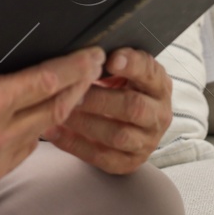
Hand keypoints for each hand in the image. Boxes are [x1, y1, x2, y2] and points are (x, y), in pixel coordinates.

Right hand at [0, 46, 105, 182]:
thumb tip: (27, 29)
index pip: (47, 82)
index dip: (76, 67)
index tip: (92, 55)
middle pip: (55, 108)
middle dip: (78, 84)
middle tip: (92, 65)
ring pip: (45, 129)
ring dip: (61, 105)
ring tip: (71, 84)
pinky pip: (27, 146)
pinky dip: (38, 125)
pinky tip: (40, 108)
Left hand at [42, 46, 172, 174]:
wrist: (132, 124)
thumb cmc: (122, 88)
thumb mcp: (124, 70)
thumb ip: (113, 60)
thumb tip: (86, 52)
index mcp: (159, 85)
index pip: (149, 72)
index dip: (131, 65)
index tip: (109, 59)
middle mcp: (158, 115)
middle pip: (133, 107)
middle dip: (100, 99)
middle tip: (73, 91)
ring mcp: (146, 142)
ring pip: (118, 135)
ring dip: (85, 123)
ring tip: (60, 111)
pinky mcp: (129, 162)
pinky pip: (102, 157)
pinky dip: (75, 144)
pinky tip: (54, 131)